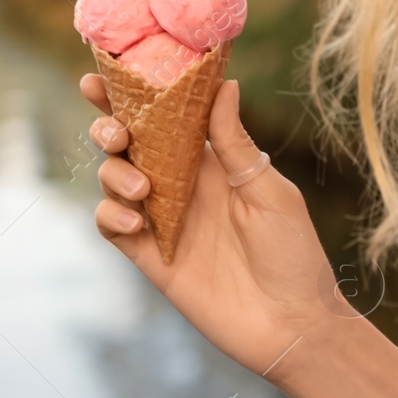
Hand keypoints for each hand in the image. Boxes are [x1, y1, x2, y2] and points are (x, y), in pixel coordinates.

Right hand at [82, 74, 339, 377]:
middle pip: (128, 143)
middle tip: (119, 134)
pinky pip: (113, 226)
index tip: (102, 72)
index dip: (132, 93)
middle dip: (108, 127)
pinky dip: (110, 214)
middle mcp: (181, 184)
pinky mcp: (150, 257)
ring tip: (142, 189)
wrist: (292, 325)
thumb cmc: (294, 254)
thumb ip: (236, 144)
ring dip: (114, 174)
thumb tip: (224, 84)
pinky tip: (131, 218)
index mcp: (211, 161)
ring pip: (113, 179)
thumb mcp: (269, 192)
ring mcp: (162, 220)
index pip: (165, 117)